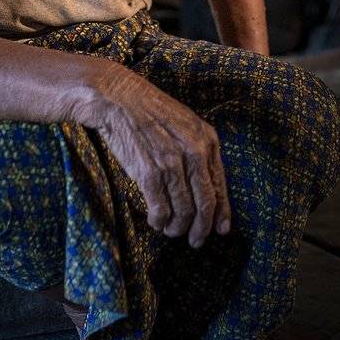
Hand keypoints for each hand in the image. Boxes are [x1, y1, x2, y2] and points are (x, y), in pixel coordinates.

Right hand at [90, 66, 231, 247]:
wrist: (117, 98)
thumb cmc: (149, 112)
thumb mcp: (185, 124)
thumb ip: (199, 152)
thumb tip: (206, 189)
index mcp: (207, 140)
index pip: (220, 185)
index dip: (222, 213)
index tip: (220, 230)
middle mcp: (194, 152)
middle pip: (206, 203)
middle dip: (202, 228)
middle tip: (195, 241)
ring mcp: (172, 163)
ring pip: (184, 211)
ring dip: (177, 228)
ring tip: (171, 231)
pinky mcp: (149, 173)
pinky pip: (161, 210)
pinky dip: (159, 221)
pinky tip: (155, 222)